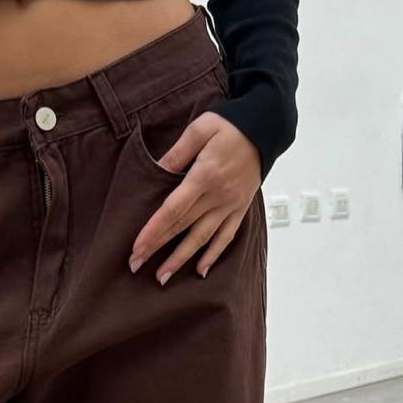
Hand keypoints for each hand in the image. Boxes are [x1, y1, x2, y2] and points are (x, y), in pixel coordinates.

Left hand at [128, 113, 262, 282]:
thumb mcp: (200, 129)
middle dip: (157, 248)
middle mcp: (217, 196)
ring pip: (202, 238)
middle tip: (135, 265)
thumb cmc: (230, 125)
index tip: (137, 247)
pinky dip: (213, 255)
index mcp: (204, 176)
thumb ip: (178, 152)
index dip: (154, 230)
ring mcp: (230, 205)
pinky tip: (200, 271)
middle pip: (182, 227)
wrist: (266, 128)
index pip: (173, 210)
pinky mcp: (240, 208)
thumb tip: (157, 170)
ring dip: (181, 259)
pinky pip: (226, 236)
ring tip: (162, 277)